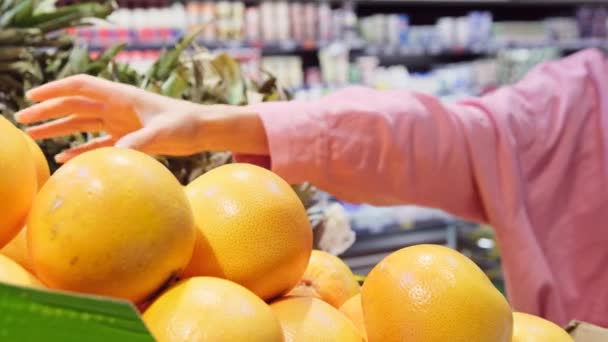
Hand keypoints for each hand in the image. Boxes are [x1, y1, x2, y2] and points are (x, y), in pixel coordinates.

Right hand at [16, 75, 267, 162]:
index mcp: (122, 96)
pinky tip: (64, 158)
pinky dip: (81, 149)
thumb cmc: (186, 124)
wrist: (203, 130)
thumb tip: (117, 154)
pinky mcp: (129, 137)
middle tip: (22, 118)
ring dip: (59, 129)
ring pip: (82, 123)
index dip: (55, 89)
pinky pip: (98, 143)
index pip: (81, 86)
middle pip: (75, 104)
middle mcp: (117, 107)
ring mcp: (121, 122)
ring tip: (34, 136)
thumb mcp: (163, 132)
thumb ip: (140, 141)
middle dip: (48, 110)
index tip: (32, 95)